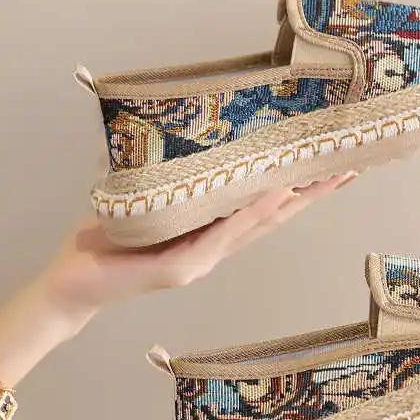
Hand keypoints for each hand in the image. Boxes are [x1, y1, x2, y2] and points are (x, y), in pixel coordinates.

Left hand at [0, 173, 355, 387]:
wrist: (72, 284)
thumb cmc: (106, 241)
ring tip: (325, 176)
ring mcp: (203, 260)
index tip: (330, 166)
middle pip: (274, 218)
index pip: (264, 208)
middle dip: (313, 193)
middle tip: (348, 169)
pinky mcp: (182, 268)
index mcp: (210, 233)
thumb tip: (184, 135)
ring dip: (294, 200)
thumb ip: (172, 182)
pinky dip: (251, 215)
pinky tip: (273, 195)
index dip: (300, 188)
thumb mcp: (145, 204)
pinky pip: (223, 237)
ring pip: (258, 227)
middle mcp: (216, 248)